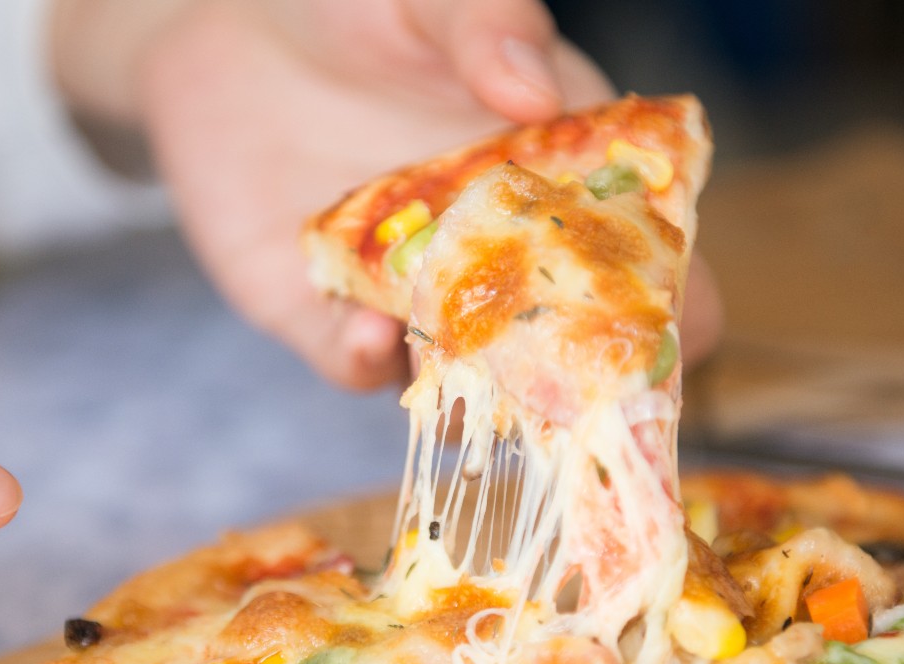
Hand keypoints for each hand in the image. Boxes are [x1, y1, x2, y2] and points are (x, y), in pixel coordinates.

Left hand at [52, 0, 720, 389]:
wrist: (226, 24)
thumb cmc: (358, 4)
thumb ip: (489, 23)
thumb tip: (532, 96)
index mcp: (556, 180)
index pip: (646, 262)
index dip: (675, 298)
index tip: (677, 312)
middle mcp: (492, 256)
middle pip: (563, 345)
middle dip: (581, 378)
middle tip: (587, 385)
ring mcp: (410, 294)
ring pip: (463, 375)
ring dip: (476, 384)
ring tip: (475, 362)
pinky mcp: (322, 311)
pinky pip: (354, 362)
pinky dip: (366, 361)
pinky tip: (369, 333)